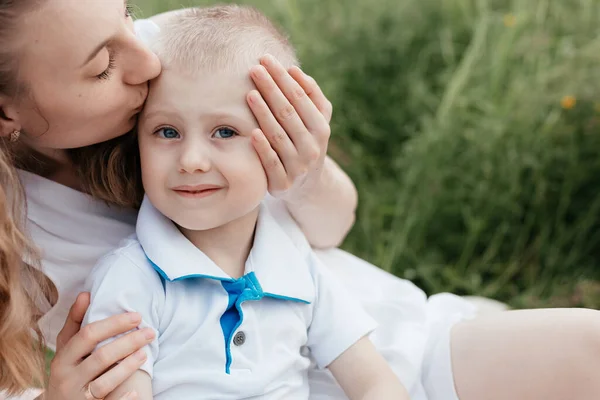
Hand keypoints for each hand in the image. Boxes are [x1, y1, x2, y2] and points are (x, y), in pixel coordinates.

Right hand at [44, 293, 152, 399]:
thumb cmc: (68, 370)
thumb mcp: (66, 347)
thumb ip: (75, 322)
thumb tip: (86, 294)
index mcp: (63, 358)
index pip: (88, 335)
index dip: (114, 324)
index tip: (137, 316)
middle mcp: (67, 378)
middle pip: (100, 357)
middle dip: (127, 342)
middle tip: (150, 332)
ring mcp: (77, 396)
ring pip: (104, 382)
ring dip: (127, 367)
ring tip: (145, 354)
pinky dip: (122, 399)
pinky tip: (136, 390)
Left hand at [248, 54, 332, 203]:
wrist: (306, 185)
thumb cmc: (306, 142)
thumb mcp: (316, 121)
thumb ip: (311, 96)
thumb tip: (295, 71)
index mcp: (321, 129)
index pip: (301, 98)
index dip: (283, 78)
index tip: (266, 60)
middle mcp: (312, 148)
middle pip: (288, 114)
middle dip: (271, 89)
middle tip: (254, 69)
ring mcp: (298, 167)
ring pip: (279, 136)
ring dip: (264, 114)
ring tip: (250, 94)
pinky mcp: (283, 183)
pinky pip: (272, 163)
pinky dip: (263, 148)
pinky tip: (252, 132)